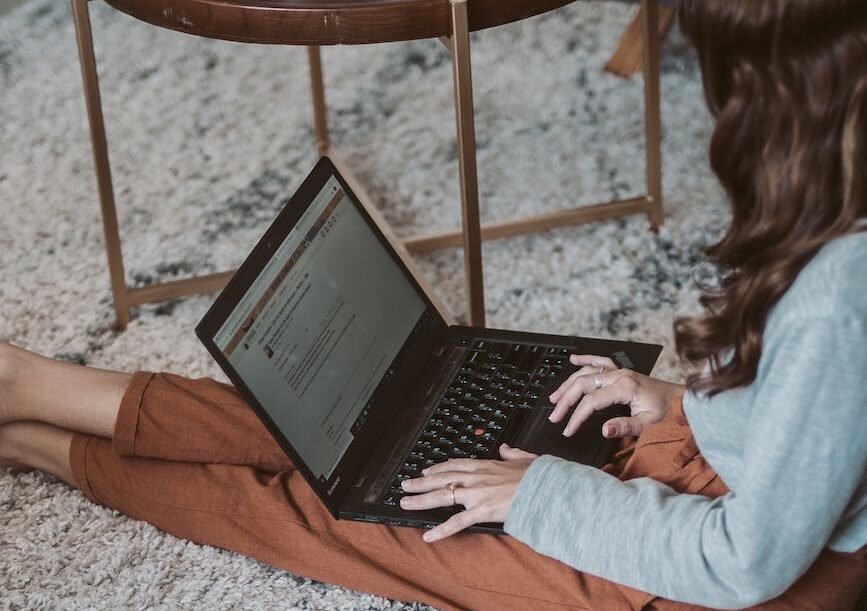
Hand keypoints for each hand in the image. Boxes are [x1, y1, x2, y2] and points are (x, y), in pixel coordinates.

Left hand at [399, 443, 537, 541]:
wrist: (548, 488)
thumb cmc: (539, 476)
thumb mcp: (525, 458)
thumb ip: (512, 454)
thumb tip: (506, 448)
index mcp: (487, 465)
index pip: (456, 465)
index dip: (439, 468)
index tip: (427, 470)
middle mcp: (477, 478)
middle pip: (442, 479)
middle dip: (421, 482)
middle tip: (405, 485)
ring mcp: (478, 494)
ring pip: (443, 496)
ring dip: (422, 500)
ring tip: (405, 503)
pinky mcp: (483, 510)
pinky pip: (458, 522)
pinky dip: (441, 530)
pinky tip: (429, 536)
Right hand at [548, 354, 683, 437]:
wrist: (682, 400)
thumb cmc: (668, 412)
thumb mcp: (649, 425)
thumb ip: (625, 427)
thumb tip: (604, 430)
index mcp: (625, 387)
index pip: (591, 401)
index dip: (576, 416)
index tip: (568, 429)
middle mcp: (620, 375)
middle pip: (583, 384)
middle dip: (565, 400)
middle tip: (554, 415)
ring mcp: (619, 371)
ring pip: (586, 372)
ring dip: (568, 384)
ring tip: (555, 397)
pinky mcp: (621, 372)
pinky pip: (599, 361)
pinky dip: (585, 359)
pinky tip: (573, 359)